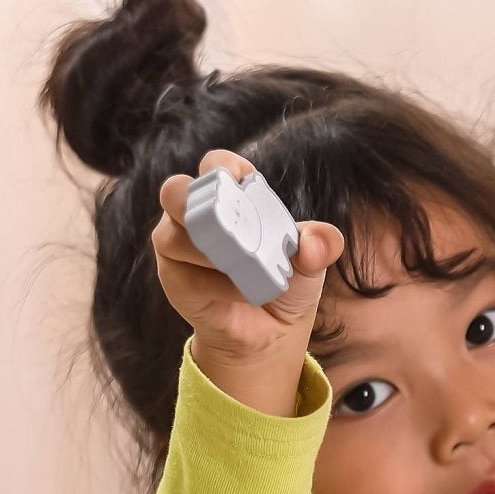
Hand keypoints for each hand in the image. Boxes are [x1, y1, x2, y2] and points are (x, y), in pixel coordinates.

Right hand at [153, 148, 344, 414]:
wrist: (271, 328)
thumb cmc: (285, 277)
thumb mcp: (311, 259)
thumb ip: (319, 244)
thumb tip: (319, 242)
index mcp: (231, 194)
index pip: (216, 164)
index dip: (220, 166)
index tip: (236, 179)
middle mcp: (197, 214)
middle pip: (174, 192)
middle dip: (191, 201)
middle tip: (224, 221)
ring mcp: (179, 246)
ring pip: (174, 237)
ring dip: (213, 253)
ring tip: (248, 268)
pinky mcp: (175, 280)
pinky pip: (187, 277)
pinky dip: (220, 285)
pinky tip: (244, 292)